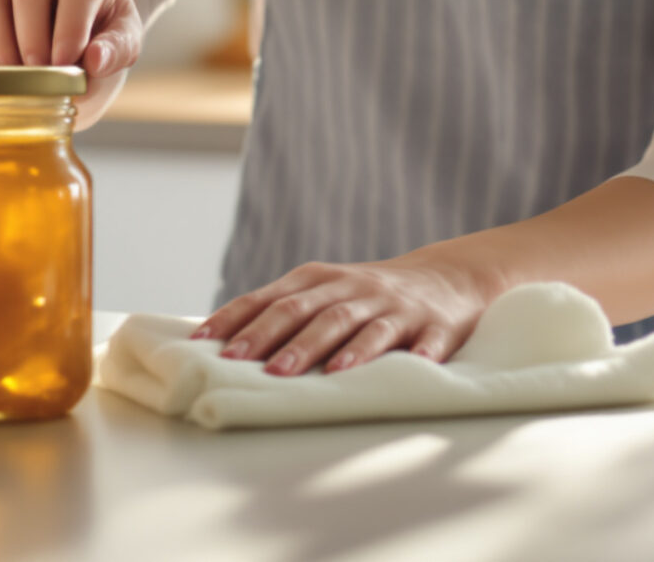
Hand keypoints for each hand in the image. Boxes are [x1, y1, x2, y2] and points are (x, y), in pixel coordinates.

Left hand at [191, 249, 501, 374]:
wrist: (448, 278)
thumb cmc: (368, 296)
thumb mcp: (325, 292)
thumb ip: (281, 311)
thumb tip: (219, 342)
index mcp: (320, 280)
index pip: (271, 298)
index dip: (238, 320)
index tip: (205, 344)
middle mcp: (354, 289)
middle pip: (309, 311)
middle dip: (275, 337)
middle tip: (246, 364)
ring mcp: (394, 307)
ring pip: (357, 325)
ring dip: (330, 349)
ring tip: (309, 374)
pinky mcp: (434, 326)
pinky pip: (423, 342)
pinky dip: (415, 355)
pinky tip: (407, 367)